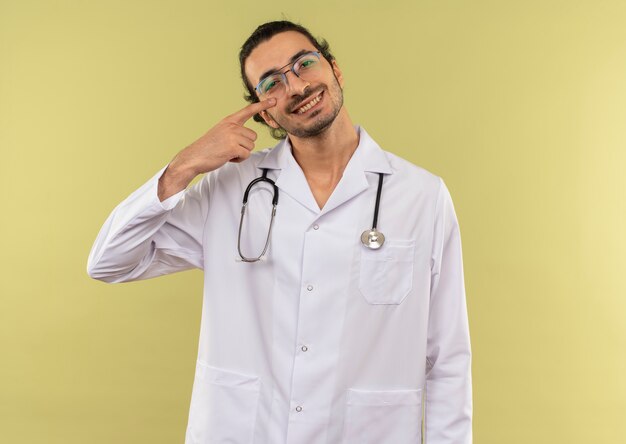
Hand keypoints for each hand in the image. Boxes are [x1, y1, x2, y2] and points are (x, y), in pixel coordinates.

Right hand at [158, 98, 275, 200]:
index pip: (248, 111)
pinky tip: (227, 157)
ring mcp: (232, 136)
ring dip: (241, 153)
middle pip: (253, 137)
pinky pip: (246, 155)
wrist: (193, 157)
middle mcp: (231, 126)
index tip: (274, 101)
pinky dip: (239, 159)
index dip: (262, 105)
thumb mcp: (221, 132)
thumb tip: (249, 137)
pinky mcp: (233, 147)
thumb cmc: (207, 148)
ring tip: (227, 152)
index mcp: (229, 121)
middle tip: (229, 148)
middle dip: (244, 145)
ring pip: (250, 146)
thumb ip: (234, 130)